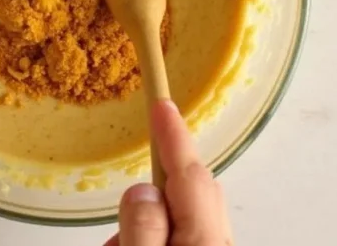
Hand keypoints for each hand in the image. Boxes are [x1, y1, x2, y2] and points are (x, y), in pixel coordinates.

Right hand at [109, 101, 232, 245]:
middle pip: (192, 192)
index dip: (173, 135)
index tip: (162, 104)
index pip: (189, 173)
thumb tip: (142, 190)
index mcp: (205, 237)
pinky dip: (157, 238)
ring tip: (118, 244)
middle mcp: (218, 242)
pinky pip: (185, 237)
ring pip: (185, 217)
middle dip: (157, 185)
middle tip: (126, 200)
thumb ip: (142, 227)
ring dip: (149, 222)